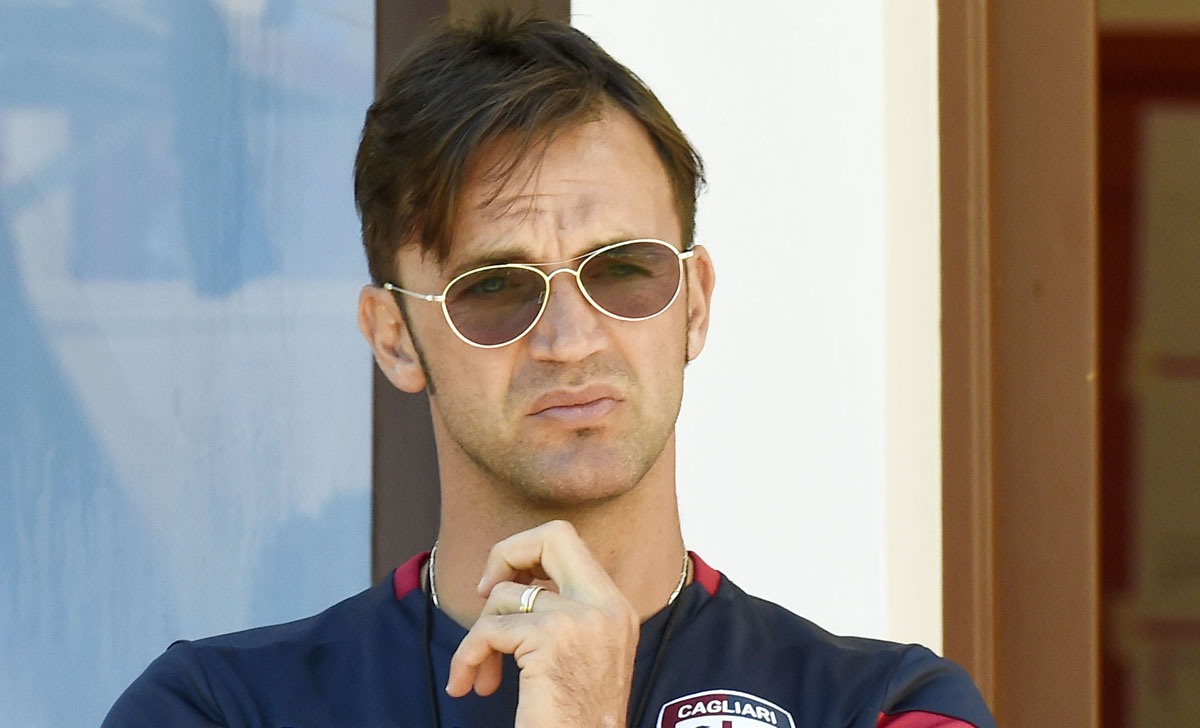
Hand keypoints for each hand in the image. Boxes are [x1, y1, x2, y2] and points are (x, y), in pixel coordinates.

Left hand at [446, 520, 639, 727]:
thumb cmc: (574, 719)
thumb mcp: (582, 653)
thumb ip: (564, 612)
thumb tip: (513, 579)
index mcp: (616, 606)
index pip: (568, 541)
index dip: (526, 553)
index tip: (504, 589)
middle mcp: (607, 605)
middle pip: (552, 534)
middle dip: (505, 554)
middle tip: (485, 594)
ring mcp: (582, 618)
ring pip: (506, 595)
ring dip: (479, 637)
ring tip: (480, 676)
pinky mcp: (552, 638)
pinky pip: (488, 630)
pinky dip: (467, 657)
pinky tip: (469, 686)